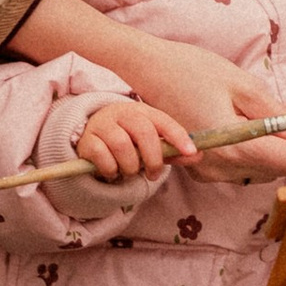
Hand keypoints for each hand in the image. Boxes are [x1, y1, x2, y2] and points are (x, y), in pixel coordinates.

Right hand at [71, 98, 197, 185]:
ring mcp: (103, 125)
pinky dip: (110, 169)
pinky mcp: (87, 140)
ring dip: (130, 166)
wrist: (91, 135)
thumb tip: (199, 155)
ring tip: (129, 172)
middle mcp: (122, 113)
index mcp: (142, 111)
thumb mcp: (150, 144)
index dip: (179, 137)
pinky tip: (112, 172)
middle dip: (153, 158)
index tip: (191, 152)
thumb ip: (172, 151)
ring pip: (122, 145)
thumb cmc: (128, 140)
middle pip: (143, 132)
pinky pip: (102, 156)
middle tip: (154, 174)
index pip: (163, 121)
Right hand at [113, 37, 285, 182]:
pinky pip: (240, 166)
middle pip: (276, 168)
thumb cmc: (193, 69)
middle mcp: (221, 168)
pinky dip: (254, 149)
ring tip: (281, 121)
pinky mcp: (202, 167)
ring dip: (276, 150)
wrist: (147, 69)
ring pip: (259, 168)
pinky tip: (251, 125)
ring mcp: (208, 171)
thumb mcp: (242, 85)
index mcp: (234, 147)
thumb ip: (278, 116)